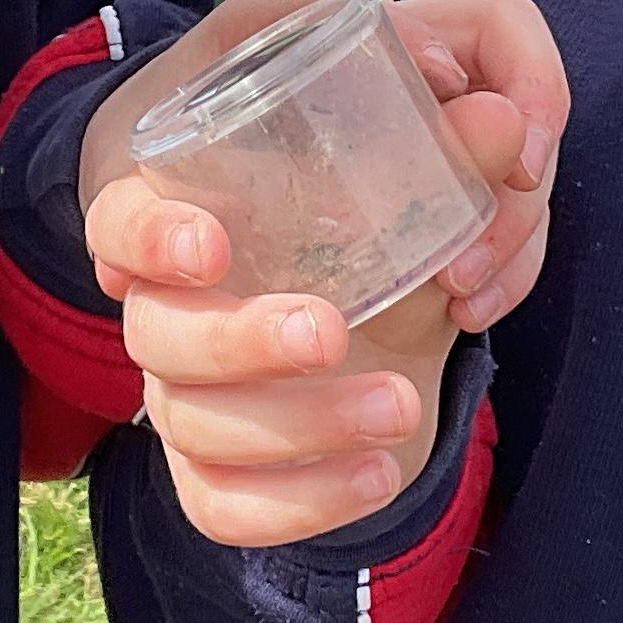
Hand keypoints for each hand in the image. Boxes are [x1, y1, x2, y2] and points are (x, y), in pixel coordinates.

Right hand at [80, 0, 565, 546]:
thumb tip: (504, 119)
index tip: (211, 243)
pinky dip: (299, 504)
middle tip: (330, 330)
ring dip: (298, 426)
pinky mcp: (218, 468)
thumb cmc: (348, 189)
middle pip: (158, 337)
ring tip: (400, 404)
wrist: (360, 292)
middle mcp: (163, 308)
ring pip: (199, 429)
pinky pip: (226, 508)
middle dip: (240, 341)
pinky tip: (379, 473)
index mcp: (178, 209)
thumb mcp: (380, 131)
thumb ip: (435, 114)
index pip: (118, 221)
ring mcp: (183, 395)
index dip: (147, 236)